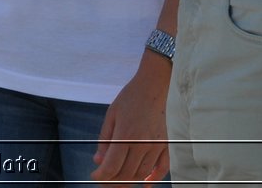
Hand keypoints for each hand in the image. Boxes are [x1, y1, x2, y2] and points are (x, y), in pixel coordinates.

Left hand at [91, 57, 169, 183]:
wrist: (155, 84)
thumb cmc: (131, 97)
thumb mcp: (111, 115)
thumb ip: (105, 140)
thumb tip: (98, 161)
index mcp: (125, 135)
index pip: (112, 166)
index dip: (102, 176)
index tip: (95, 176)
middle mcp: (142, 144)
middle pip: (126, 174)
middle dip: (113, 182)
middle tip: (104, 181)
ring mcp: (157, 146)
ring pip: (142, 173)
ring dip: (129, 181)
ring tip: (119, 181)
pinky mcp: (167, 144)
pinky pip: (162, 168)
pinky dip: (154, 178)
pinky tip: (145, 183)